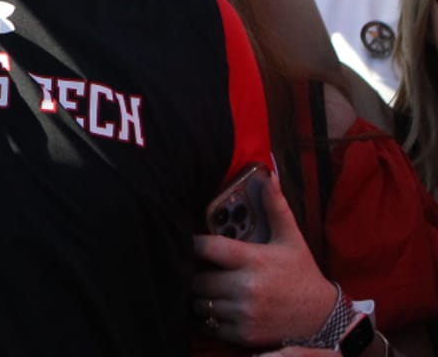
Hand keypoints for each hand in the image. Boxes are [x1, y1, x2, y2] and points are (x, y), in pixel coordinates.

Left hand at [192, 174, 336, 347]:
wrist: (323, 319)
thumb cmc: (301, 274)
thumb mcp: (291, 239)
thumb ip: (276, 208)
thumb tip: (268, 176)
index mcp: (253, 260)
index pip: (208, 248)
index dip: (193, 244)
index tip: (189, 241)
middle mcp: (247, 288)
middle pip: (198, 279)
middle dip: (194, 272)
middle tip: (196, 267)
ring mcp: (245, 314)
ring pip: (201, 303)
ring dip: (199, 295)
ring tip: (203, 286)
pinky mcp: (244, 335)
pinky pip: (211, 325)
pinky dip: (208, 317)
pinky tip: (213, 306)